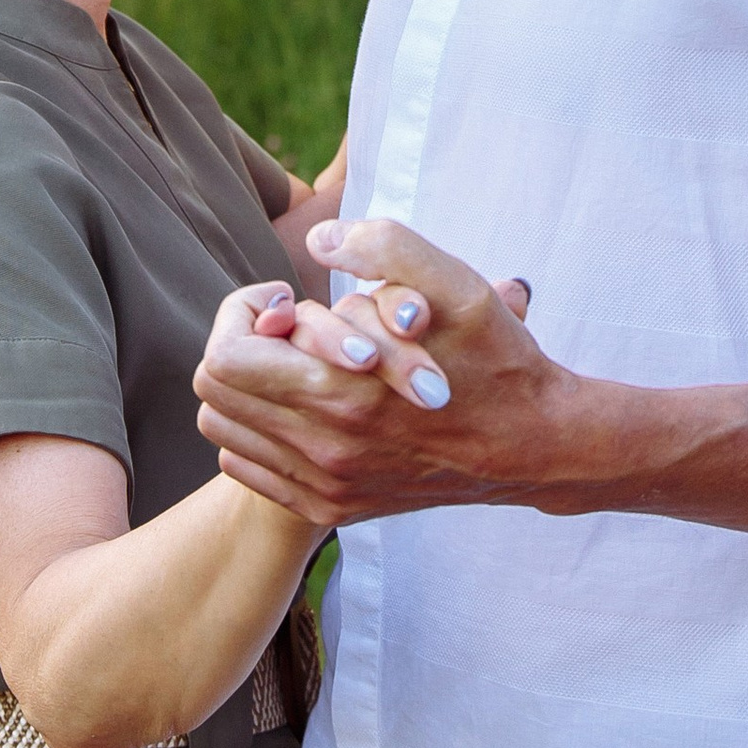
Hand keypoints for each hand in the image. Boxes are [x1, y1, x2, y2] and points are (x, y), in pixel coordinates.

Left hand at [194, 218, 566, 525]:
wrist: (533, 445)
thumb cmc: (496, 359)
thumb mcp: (458, 287)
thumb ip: (387, 247)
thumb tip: (320, 241)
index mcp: (342, 394)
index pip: (224, 357)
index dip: (244, 314)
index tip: (289, 300)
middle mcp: (323, 450)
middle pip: (214, 391)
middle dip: (243, 344)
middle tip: (292, 327)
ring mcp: (323, 485)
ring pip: (224, 430)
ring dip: (248, 386)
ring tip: (296, 364)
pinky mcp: (330, 506)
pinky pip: (247, 468)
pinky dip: (257, 430)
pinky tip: (303, 403)